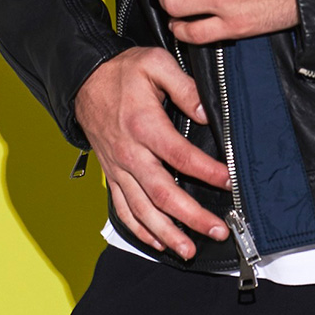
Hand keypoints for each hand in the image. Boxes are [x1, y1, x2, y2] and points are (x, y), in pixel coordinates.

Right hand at [74, 47, 230, 257]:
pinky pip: (123, 210)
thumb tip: (206, 112)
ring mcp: (119, 169)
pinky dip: (140, 230)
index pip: (179, 156)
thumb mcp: (156, 64)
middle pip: (162, 193)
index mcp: (144, 125)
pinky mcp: (112, 176)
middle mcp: (130, 153)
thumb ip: (185, 87)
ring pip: (142, 210)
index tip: (230, 181)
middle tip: (218, 229)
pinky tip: (158, 242)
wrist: (85, 81)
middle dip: (191, 216)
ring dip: (167, 233)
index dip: (206, 172)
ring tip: (190, 250)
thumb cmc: (123, 72)